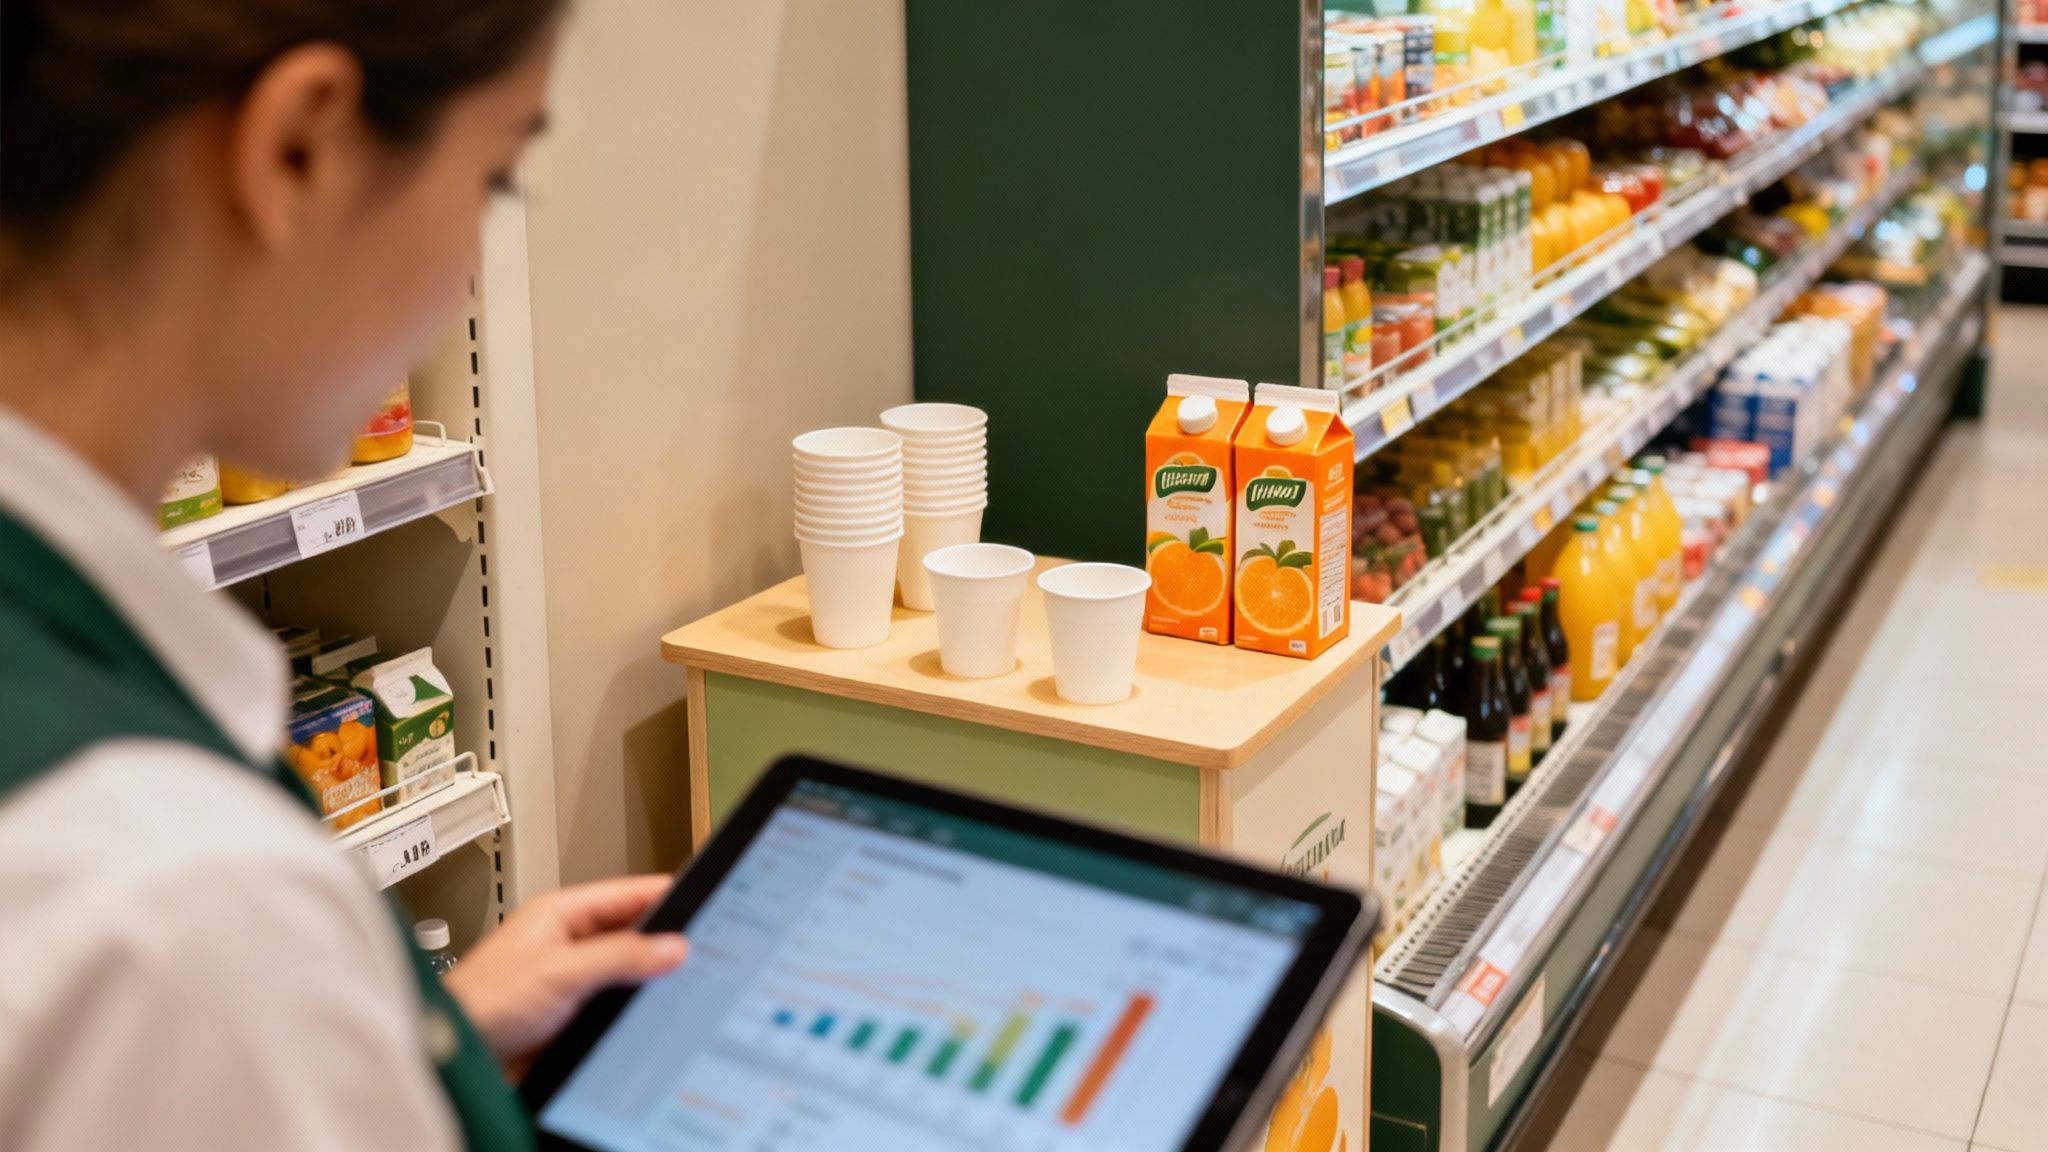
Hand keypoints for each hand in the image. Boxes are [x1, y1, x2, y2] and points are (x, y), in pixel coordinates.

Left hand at [444, 874, 687, 1074]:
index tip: (706, 896)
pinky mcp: (572, 1013)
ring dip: (649, 975)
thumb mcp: (560, 972)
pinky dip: (636, 1004)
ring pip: (626, 968)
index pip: (627, 894)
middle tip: (706, 946)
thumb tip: (671, 946)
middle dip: (664, 939)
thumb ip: (619, 956)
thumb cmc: (484, 1004)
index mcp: (561, 914)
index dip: (667, 894)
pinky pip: (616, 1000)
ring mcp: (571, 978)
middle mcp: (567, 942)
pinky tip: (655, 1011)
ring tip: (686, 978)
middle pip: (632, 931)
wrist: (458, 1057)